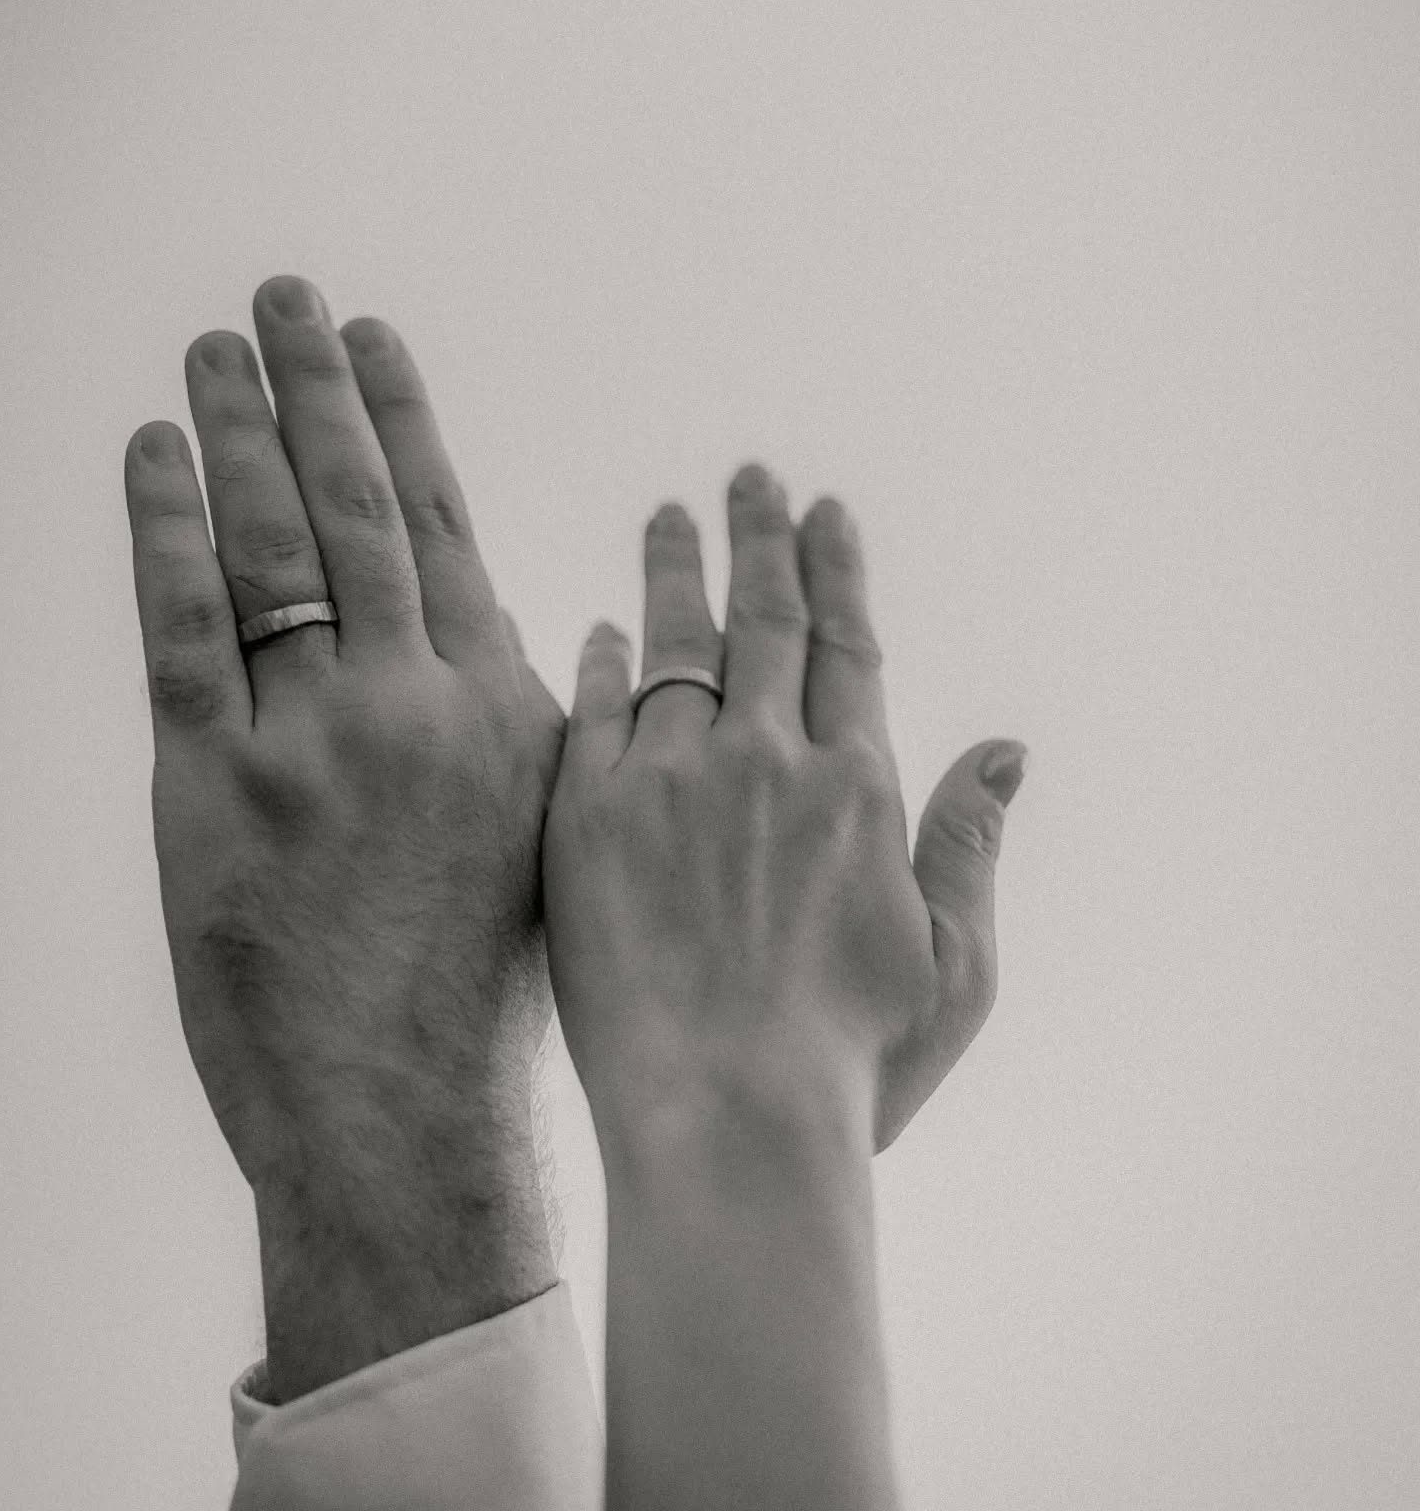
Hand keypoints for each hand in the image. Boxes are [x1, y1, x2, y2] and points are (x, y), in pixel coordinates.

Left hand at [124, 276, 563, 1398]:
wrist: (407, 1108)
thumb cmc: (497, 989)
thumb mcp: (554, 832)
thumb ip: (540, 724)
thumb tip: (544, 640)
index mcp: (500, 702)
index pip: (439, 525)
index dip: (397, 423)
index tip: (372, 343)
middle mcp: (412, 696)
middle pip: (355, 505)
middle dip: (317, 388)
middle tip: (286, 298)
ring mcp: (312, 737)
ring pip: (273, 543)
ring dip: (240, 427)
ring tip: (217, 346)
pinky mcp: (215, 787)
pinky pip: (183, 628)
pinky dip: (167, 529)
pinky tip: (155, 452)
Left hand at [540, 462, 1026, 1154]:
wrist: (729, 1121)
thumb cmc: (852, 1065)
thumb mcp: (954, 963)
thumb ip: (970, 842)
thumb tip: (1008, 749)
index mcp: (857, 787)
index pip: (847, 646)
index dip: (836, 572)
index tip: (826, 513)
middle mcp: (766, 760)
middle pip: (763, 620)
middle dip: (760, 538)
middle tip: (748, 476)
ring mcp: (671, 781)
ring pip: (675, 643)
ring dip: (676, 572)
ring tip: (668, 515)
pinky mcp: (589, 816)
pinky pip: (597, 710)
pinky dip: (603, 660)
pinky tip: (602, 627)